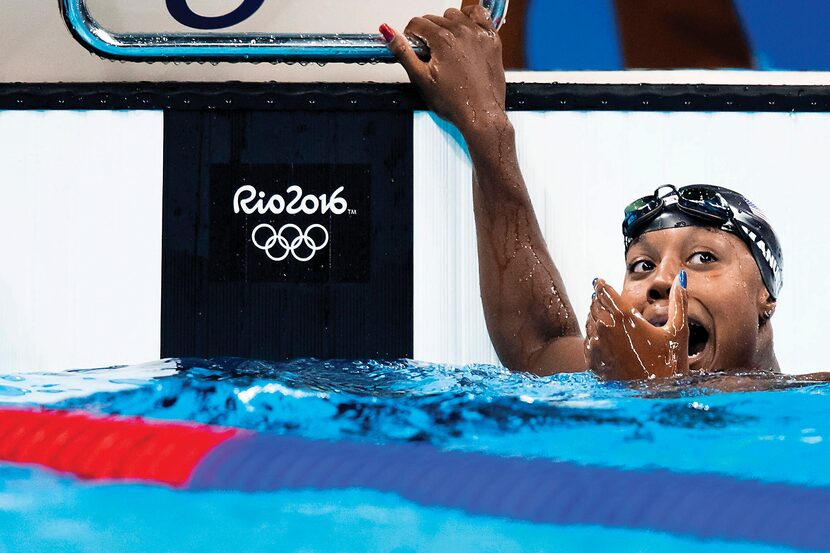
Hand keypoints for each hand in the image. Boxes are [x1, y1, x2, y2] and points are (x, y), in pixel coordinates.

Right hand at [382, 6, 505, 135]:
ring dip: (447, 25)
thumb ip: (403, 52)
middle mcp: (462, 31)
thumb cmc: (454, 103)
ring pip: (455, 14)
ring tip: (447, 47)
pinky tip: (465, 31)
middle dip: (428, 34)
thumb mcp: (421, 79)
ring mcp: (479, 33)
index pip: (417, 23)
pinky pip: (479, 14)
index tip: (414, 47)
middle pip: (434, 18)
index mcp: (443, 40)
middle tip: (431, 55)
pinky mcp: (492, 39)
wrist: (480, 114)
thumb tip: (389, 33)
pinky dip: (470, 18)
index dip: (411, 36)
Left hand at [585, 274, 688, 379]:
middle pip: (594, 305)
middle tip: (604, 298)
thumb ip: (679, 302)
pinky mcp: (592, 362)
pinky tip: (604, 340)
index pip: (604, 291)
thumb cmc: (669, 366)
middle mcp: (605, 329)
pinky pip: (587, 342)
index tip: (600, 282)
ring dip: (595, 317)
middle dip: (599, 300)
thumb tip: (681, 278)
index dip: (601, 285)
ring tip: (606, 319)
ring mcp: (596, 346)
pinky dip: (594, 337)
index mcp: (623, 318)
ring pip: (589, 322)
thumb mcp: (678, 333)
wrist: (655, 398)